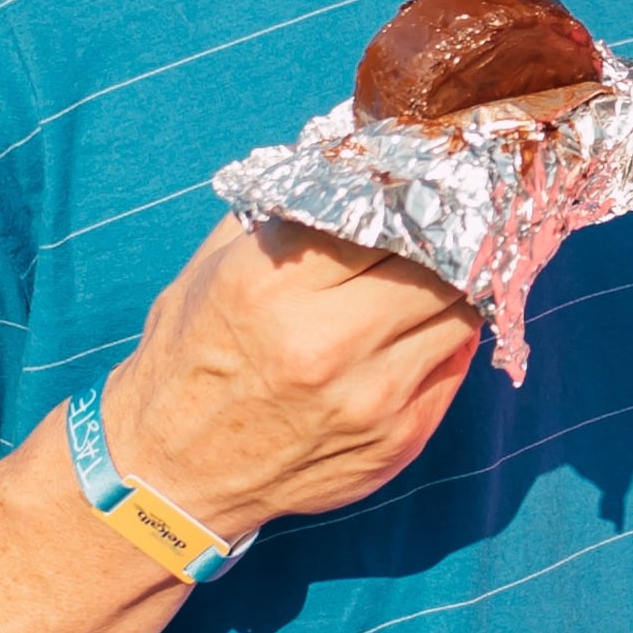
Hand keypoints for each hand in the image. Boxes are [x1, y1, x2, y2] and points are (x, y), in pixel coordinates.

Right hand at [100, 215, 481, 539]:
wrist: (172, 473)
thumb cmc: (188, 359)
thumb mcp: (213, 269)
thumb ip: (282, 214)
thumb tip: (349, 159)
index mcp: (272, 287)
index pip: (381, 214)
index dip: (407, 193)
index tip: (417, 181)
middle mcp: (325, 343)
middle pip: (438, 265)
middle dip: (444, 240)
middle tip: (444, 226)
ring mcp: (370, 398)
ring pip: (460, 315)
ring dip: (455, 290)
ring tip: (435, 277)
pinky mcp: (398, 440)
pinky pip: (454, 368)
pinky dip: (445, 341)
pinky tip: (422, 330)